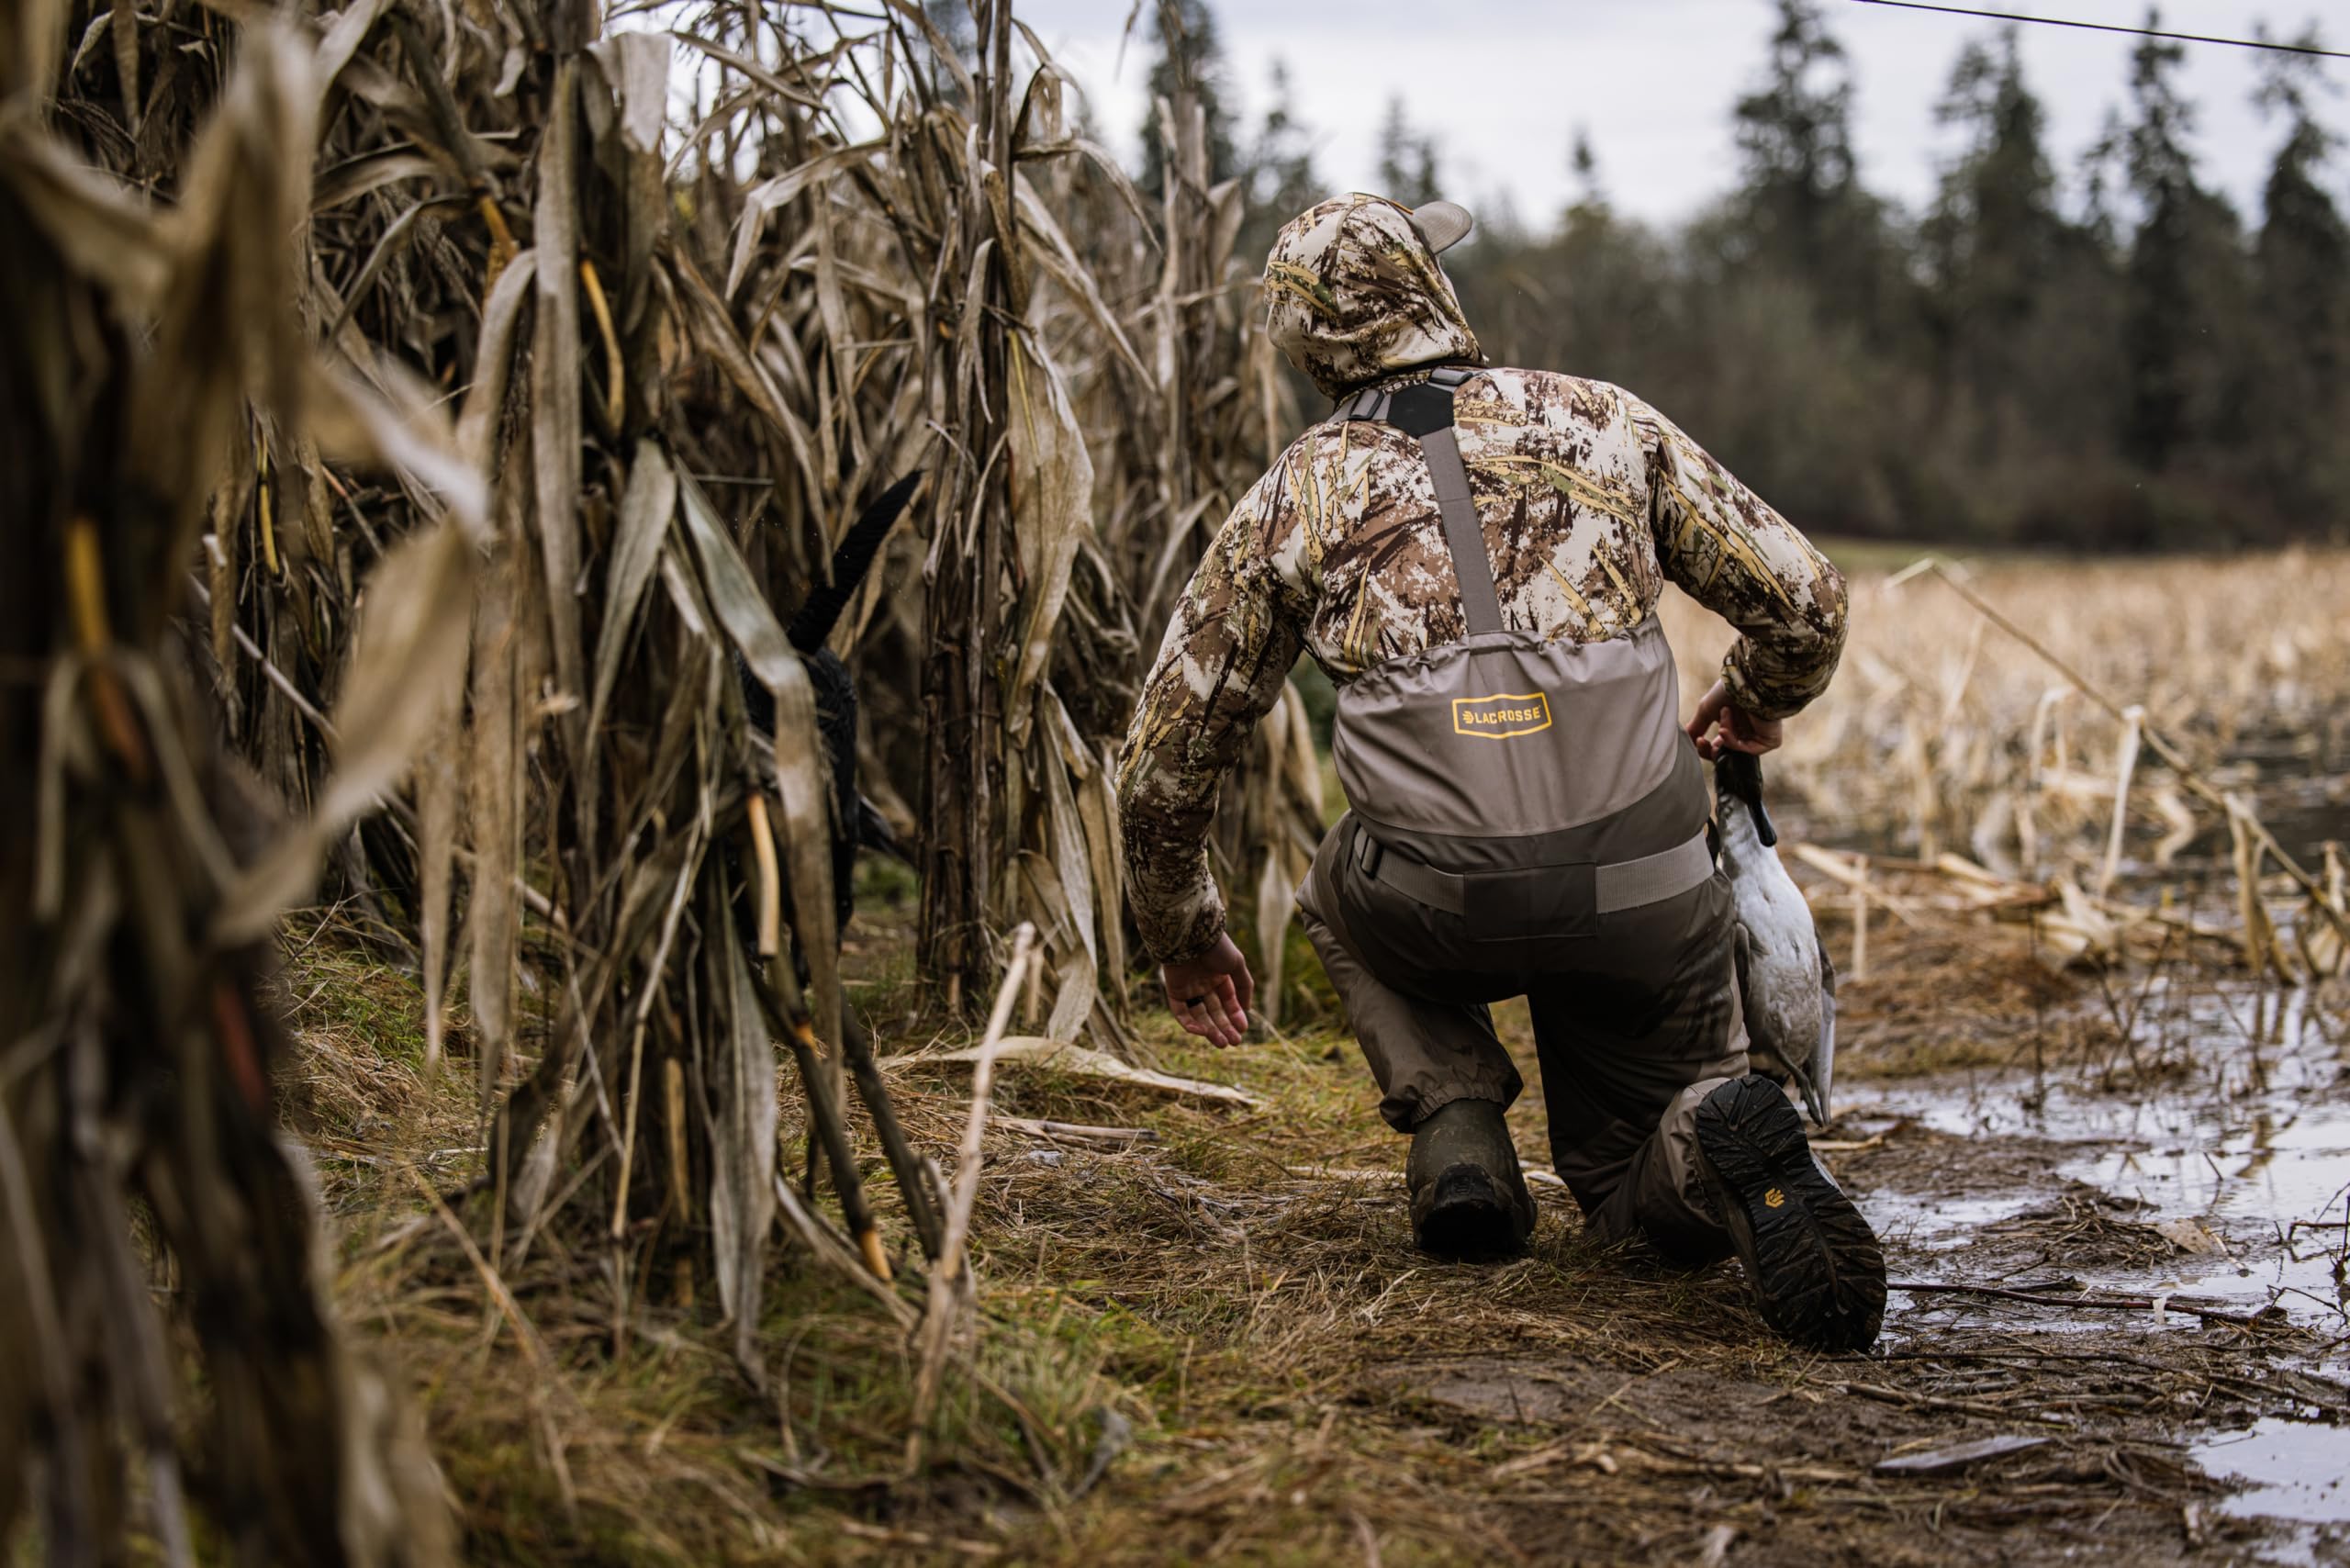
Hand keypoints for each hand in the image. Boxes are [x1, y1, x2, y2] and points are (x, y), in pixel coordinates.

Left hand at [1160, 931, 1254, 1047]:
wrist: (1191, 936)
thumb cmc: (1216, 948)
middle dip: (1225, 1027)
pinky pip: (1181, 1012)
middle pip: (1215, 1011)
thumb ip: (1244, 986)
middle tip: (1234, 1043)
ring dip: (1210, 1030)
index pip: (1228, 1001)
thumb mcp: (1236, 965)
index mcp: (1219, 976)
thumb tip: (1247, 1009)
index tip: (1243, 1028)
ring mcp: (1188, 988)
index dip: (1235, 1015)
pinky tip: (1202, 1031)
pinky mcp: (1174, 991)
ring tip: (1222, 1043)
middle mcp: (1204, 984)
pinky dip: (1190, 1023)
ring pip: (1199, 1015)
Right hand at [1686, 679, 1781, 759]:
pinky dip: (1733, 742)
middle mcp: (1747, 731)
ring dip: (1723, 738)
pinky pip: (1748, 751)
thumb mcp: (1706, 709)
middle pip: (1727, 753)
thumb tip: (1687, 741)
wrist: (1746, 681)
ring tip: (1722, 722)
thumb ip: (1697, 727)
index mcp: (1734, 724)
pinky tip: (1725, 729)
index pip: (1719, 746)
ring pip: (1735, 751)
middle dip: (1712, 750)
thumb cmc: (1728, 690)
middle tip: (1702, 741)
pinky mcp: (1770, 740)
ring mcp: (1760, 736)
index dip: (1706, 748)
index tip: (1698, 740)